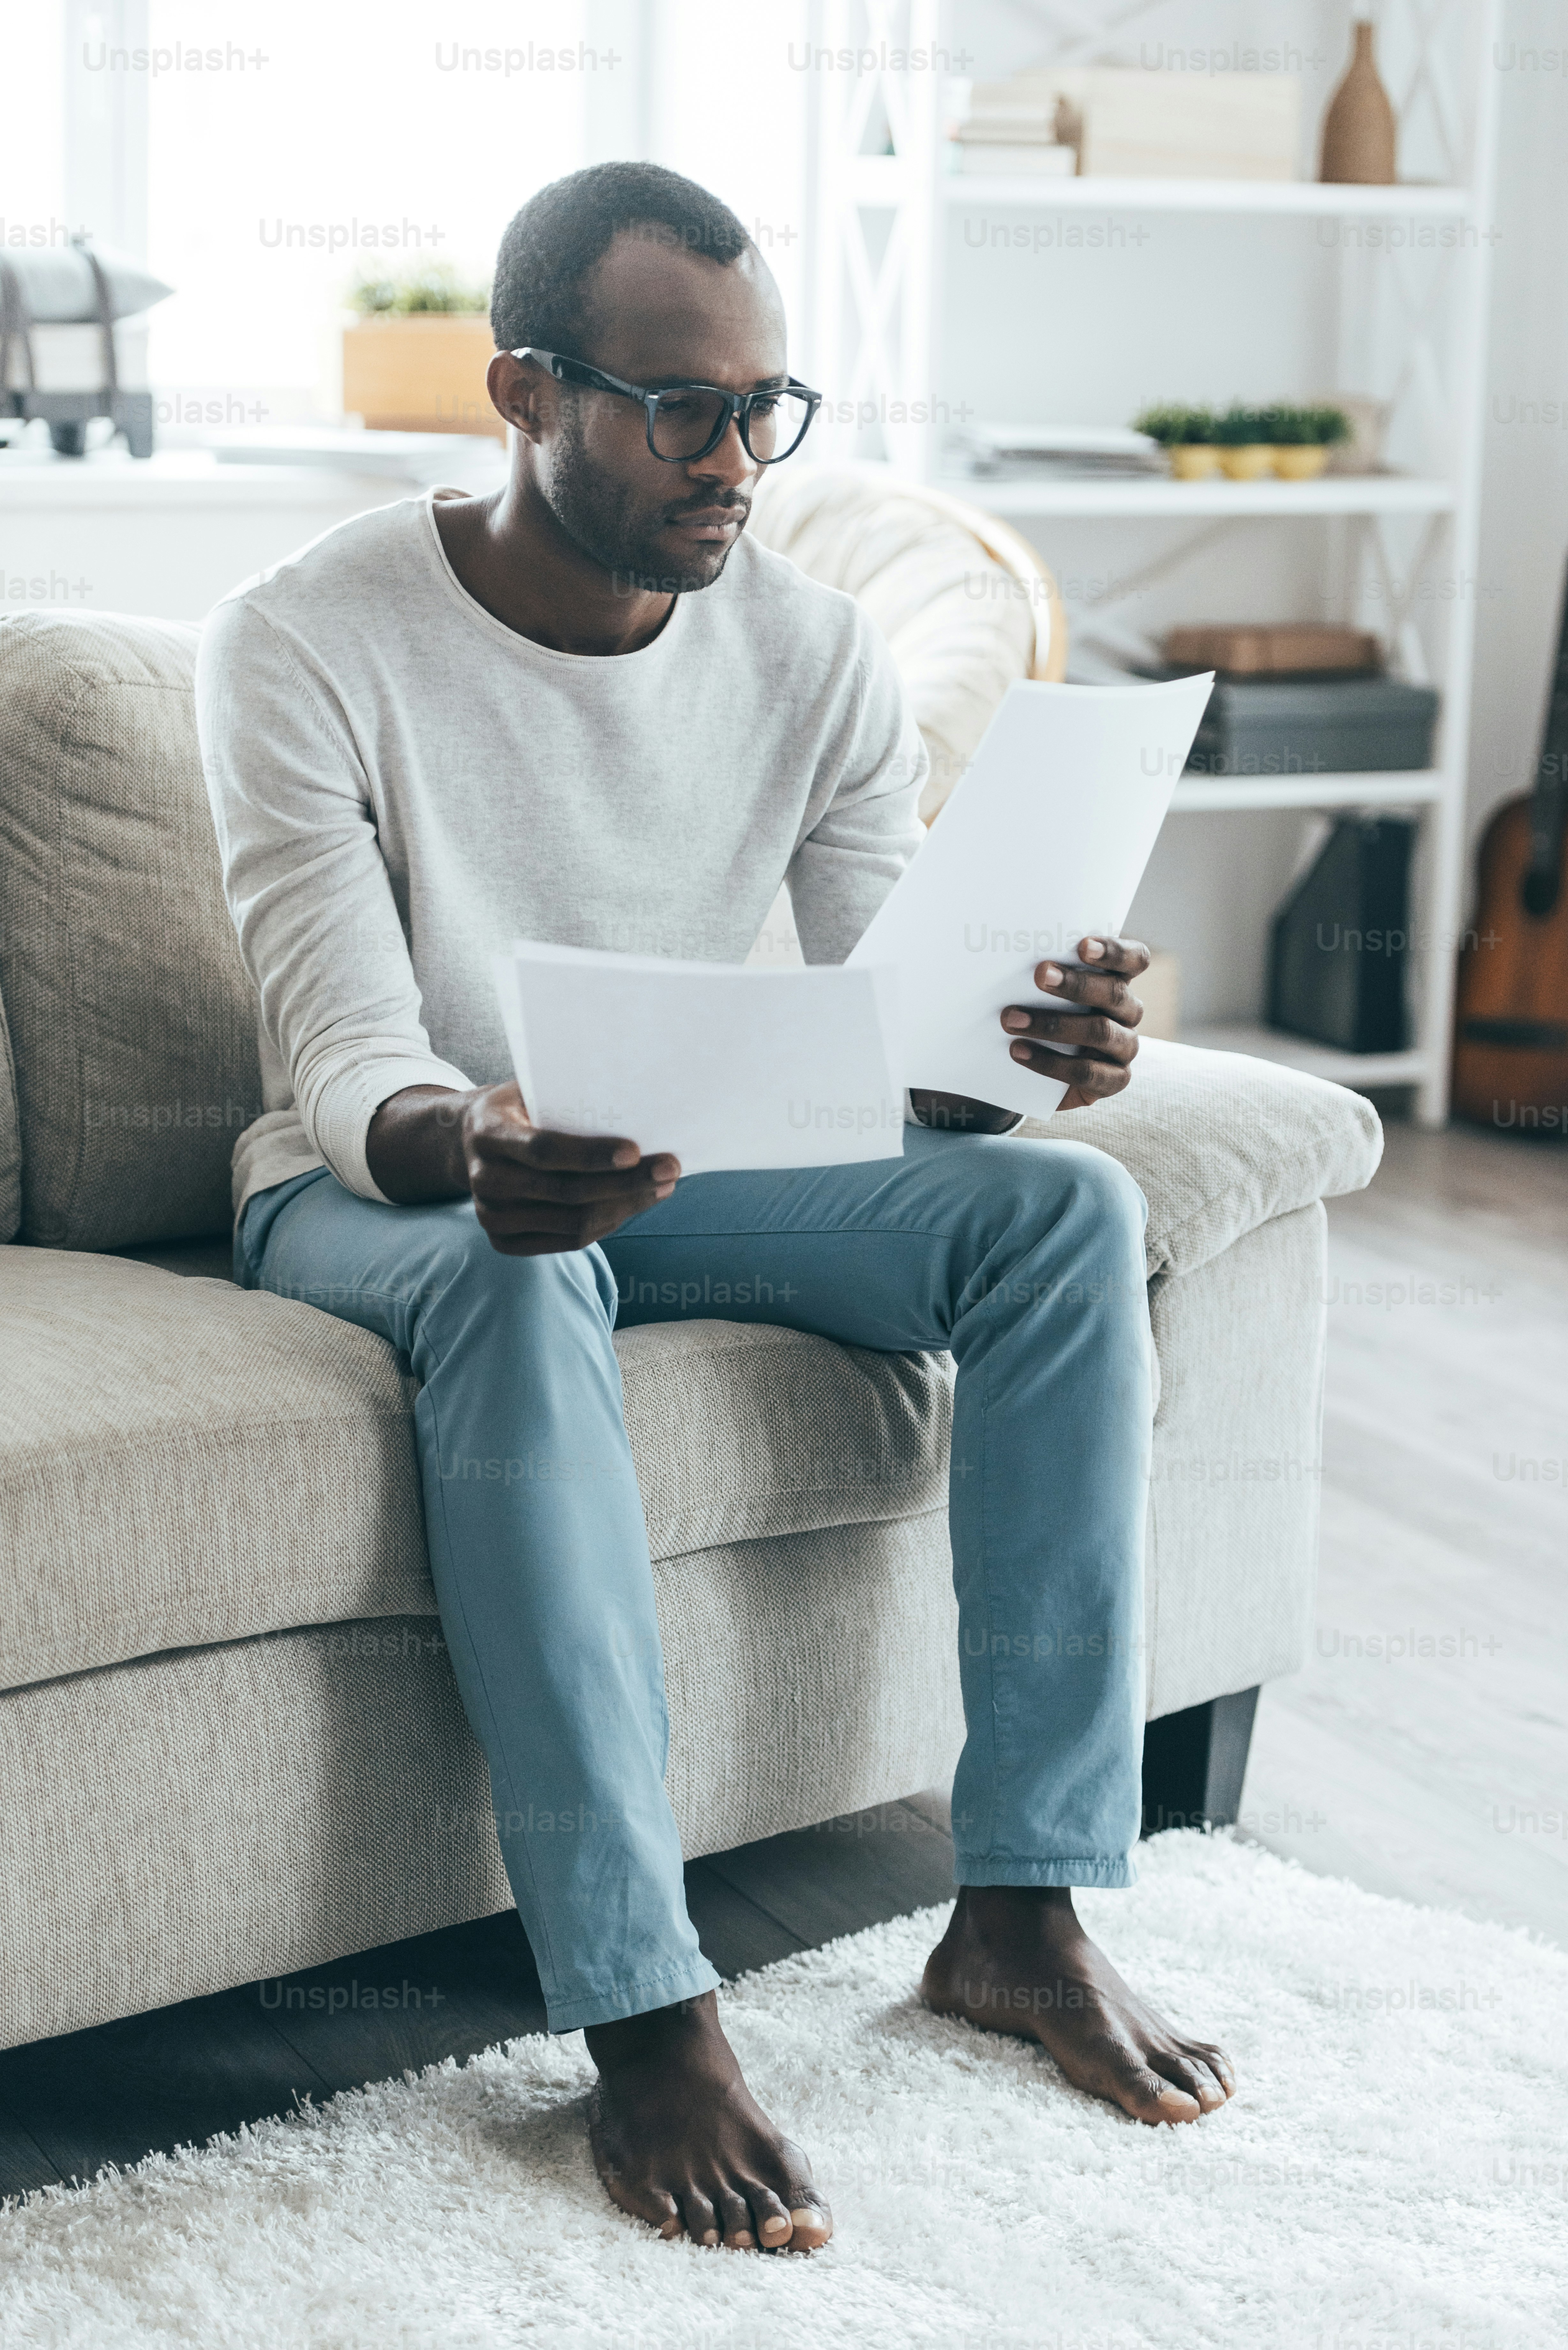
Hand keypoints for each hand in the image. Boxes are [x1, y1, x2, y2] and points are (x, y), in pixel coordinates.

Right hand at [462, 1083, 679, 1256]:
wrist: (471, 1141)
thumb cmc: (518, 1108)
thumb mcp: (531, 1089)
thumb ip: (567, 1097)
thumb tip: (636, 1099)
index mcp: (489, 1133)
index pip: (545, 1150)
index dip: (591, 1155)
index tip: (635, 1151)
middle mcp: (485, 1178)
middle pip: (566, 1192)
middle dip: (626, 1184)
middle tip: (669, 1170)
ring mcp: (491, 1215)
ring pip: (573, 1223)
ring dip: (625, 1207)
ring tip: (661, 1188)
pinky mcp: (502, 1240)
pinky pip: (567, 1242)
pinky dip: (605, 1226)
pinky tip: (630, 1206)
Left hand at [1000, 935, 1148, 1112]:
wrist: (1035, 1073)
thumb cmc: (1040, 1015)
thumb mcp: (1042, 992)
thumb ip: (1043, 974)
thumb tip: (1006, 953)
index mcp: (1118, 981)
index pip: (1135, 959)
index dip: (1115, 951)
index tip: (1083, 946)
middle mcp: (1128, 1012)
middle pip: (1115, 993)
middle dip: (1076, 984)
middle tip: (1039, 974)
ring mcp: (1125, 1047)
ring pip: (1101, 1032)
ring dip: (1054, 1024)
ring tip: (1012, 1020)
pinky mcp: (1113, 1080)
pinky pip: (1087, 1072)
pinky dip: (1050, 1063)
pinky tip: (1019, 1051)